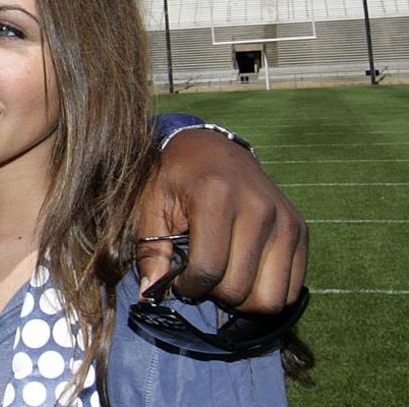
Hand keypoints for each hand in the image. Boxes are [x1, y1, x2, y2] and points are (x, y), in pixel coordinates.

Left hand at [135, 128, 307, 313]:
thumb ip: (151, 251)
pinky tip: (245, 273)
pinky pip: (291, 290)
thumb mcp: (152, 205)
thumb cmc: (176, 178)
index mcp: (216, 196)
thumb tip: (149, 295)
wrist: (212, 149)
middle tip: (201, 278)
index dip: (188, 287)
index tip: (178, 281)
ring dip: (243, 300)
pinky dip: (266, 292)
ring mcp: (285, 220)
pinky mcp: (300, 230)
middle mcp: (258, 208)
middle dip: (214, 295)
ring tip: (223, 278)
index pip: (208, 269)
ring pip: (272, 298)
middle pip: (240, 289)